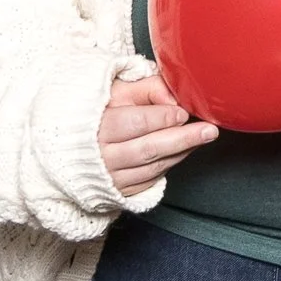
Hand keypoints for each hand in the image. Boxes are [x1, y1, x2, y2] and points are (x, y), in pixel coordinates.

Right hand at [99, 74, 215, 199]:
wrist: (72, 147)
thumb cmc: (97, 113)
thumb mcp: (116, 91)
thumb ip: (146, 88)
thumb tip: (173, 97)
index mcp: (95, 127)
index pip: (134, 123)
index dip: (162, 118)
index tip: (182, 112)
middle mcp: (101, 157)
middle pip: (148, 148)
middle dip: (182, 138)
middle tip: (208, 130)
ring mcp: (110, 178)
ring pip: (152, 167)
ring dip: (181, 152)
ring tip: (203, 137)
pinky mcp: (119, 191)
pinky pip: (151, 179)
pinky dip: (170, 164)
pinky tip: (184, 150)